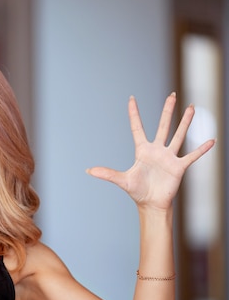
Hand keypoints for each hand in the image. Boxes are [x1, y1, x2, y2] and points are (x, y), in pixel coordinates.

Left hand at [86, 93, 214, 210]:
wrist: (151, 204)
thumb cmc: (137, 191)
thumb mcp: (122, 180)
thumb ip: (107, 174)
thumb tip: (88, 171)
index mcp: (142, 151)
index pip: (137, 128)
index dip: (134, 114)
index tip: (132, 98)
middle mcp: (157, 150)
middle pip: (163, 126)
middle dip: (167, 110)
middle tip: (173, 94)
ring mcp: (169, 157)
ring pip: (179, 135)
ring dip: (185, 122)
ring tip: (191, 108)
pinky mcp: (179, 167)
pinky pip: (191, 156)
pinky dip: (201, 149)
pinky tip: (211, 140)